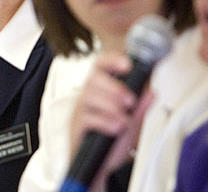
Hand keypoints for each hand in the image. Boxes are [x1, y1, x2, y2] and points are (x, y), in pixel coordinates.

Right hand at [70, 52, 153, 190]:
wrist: (98, 167)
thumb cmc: (111, 143)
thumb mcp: (131, 124)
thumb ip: (140, 109)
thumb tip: (152, 92)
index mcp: (99, 92)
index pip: (99, 67)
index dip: (111, 61)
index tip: (126, 64)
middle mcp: (86, 98)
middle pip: (92, 79)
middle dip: (113, 87)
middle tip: (130, 101)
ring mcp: (80, 112)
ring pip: (88, 96)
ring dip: (110, 105)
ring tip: (124, 118)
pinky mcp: (76, 127)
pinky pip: (87, 118)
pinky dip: (104, 122)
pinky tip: (117, 127)